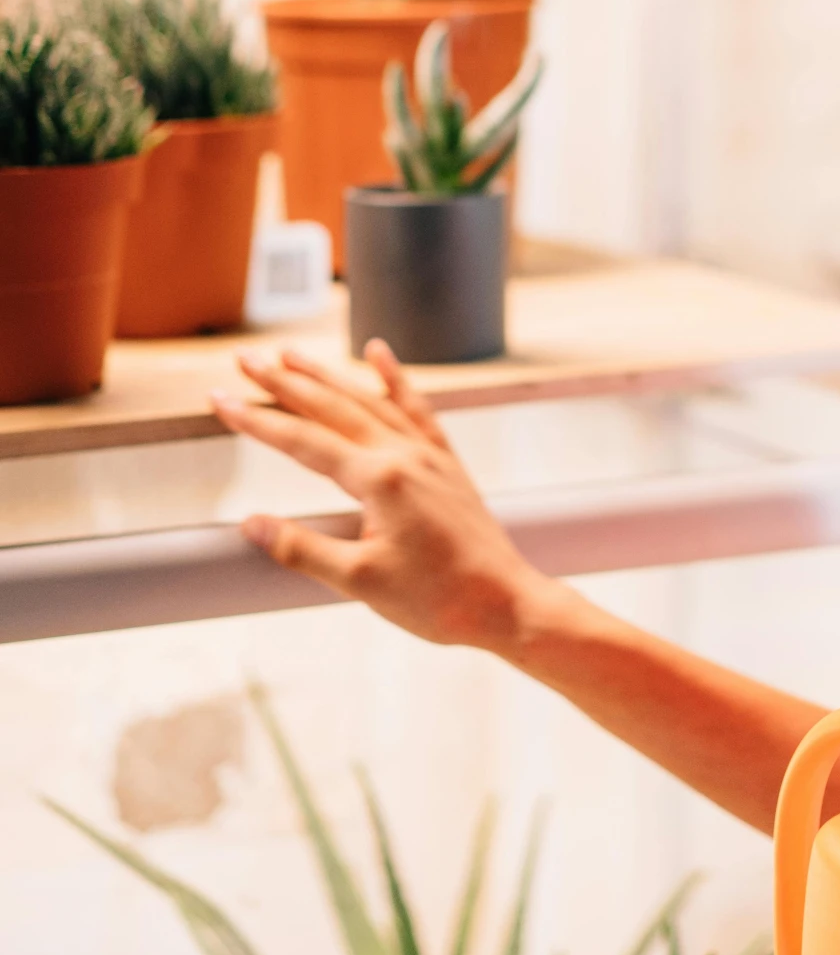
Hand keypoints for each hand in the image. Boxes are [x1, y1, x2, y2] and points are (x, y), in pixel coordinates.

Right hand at [211, 340, 550, 653]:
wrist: (503, 602)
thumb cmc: (435, 600)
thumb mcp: (360, 582)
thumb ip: (303, 549)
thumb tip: (252, 523)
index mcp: (379, 480)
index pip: (302, 442)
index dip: (256, 420)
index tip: (219, 398)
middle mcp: (402, 454)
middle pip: (331, 408)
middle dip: (283, 382)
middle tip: (245, 359)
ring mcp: (427, 453)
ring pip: (368, 400)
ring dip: (327, 375)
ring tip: (291, 355)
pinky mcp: (445, 460)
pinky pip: (416, 407)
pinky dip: (395, 378)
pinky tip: (378, 351)